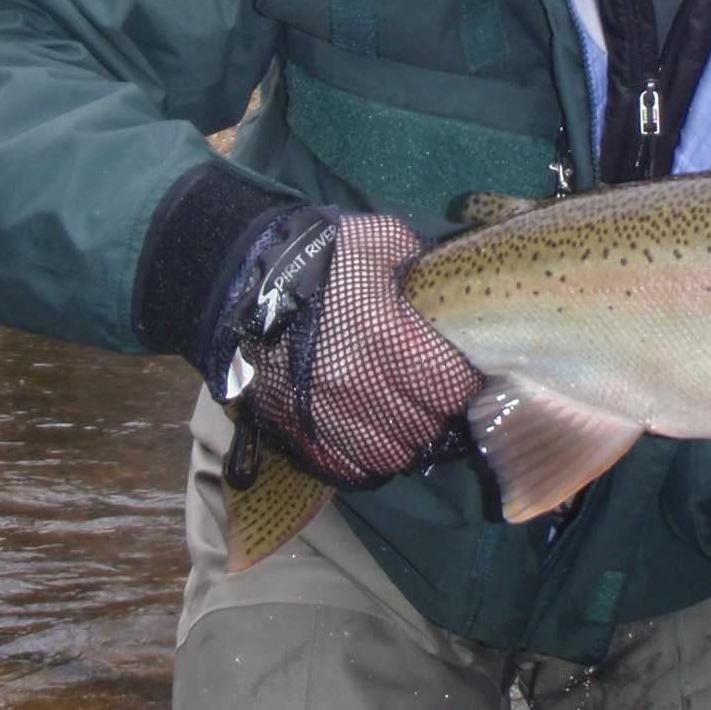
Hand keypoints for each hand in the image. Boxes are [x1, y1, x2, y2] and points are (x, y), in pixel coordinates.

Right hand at [240, 212, 483, 486]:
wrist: (243, 287)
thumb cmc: (321, 259)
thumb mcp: (379, 241)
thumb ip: (424, 265)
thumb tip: (458, 286)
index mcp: (381, 335)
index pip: (450, 386)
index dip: (466, 381)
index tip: (465, 369)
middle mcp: (354, 384)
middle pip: (426, 425)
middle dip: (440, 409)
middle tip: (438, 389)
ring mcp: (324, 417)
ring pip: (395, 454)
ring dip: (409, 436)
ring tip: (409, 409)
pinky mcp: (301, 438)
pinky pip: (355, 469)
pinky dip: (373, 456)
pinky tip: (377, 429)